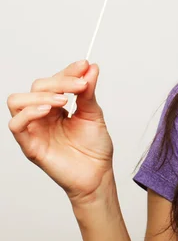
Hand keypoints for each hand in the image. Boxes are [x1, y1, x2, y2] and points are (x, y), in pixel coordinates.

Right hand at [7, 59, 114, 206]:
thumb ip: (88, 92)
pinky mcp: (30, 145)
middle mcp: (43, 116)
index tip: (84, 65)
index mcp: (57, 107)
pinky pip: (16, 125)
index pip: (53, 81)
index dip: (67, 71)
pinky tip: (48, 110)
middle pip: (36, 87)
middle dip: (59, 81)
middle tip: (80, 85)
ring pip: (17, 101)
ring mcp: (35, 129)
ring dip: (40, 95)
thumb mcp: (94, 114)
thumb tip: (90, 68)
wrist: (98, 175)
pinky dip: (29, 112)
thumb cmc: (95, 148)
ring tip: (64, 100)